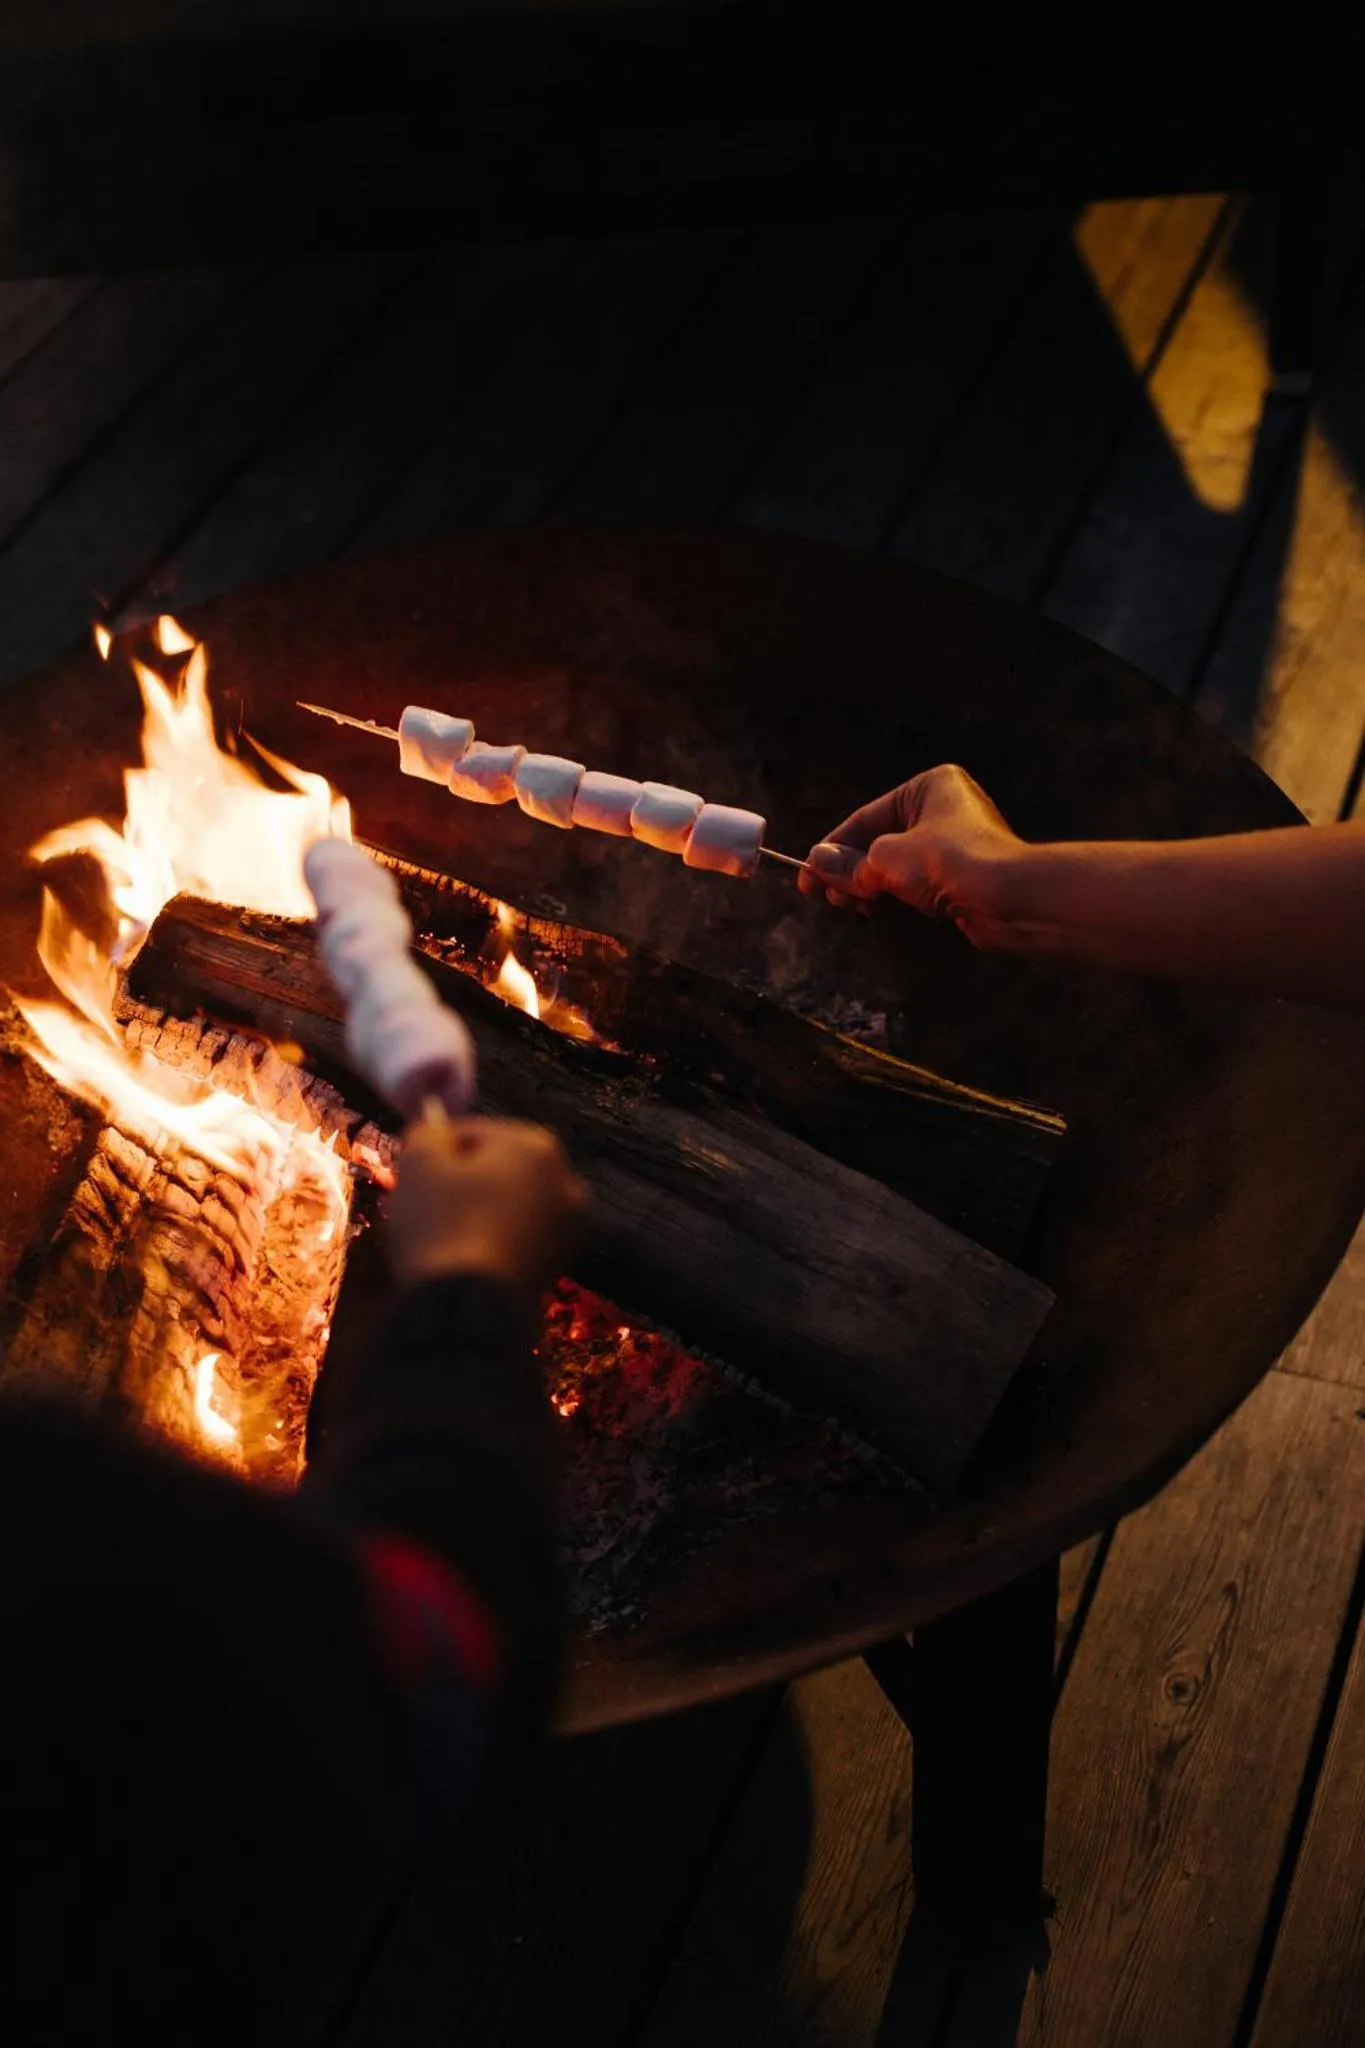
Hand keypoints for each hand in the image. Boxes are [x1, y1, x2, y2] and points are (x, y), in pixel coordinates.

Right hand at [387, 1114, 585, 1299]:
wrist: (466, 1310)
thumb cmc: (441, 1224)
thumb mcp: (418, 1163)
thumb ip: (426, 1133)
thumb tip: (434, 1133)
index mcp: (537, 1146)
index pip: (472, 1132)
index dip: (435, 1151)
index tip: (411, 1174)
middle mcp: (566, 1181)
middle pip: (495, 1169)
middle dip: (459, 1183)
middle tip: (421, 1205)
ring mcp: (568, 1228)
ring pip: (506, 1206)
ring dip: (476, 1213)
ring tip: (438, 1236)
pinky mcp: (558, 1266)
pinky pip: (515, 1239)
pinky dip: (491, 1243)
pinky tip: (462, 1260)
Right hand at [799, 764, 1025, 947]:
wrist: (1009, 898)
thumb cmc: (949, 861)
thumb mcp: (886, 859)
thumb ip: (850, 863)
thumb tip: (816, 864)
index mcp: (928, 787)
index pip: (867, 816)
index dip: (833, 847)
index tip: (807, 872)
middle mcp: (943, 808)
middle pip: (879, 840)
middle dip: (849, 868)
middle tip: (822, 893)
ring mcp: (954, 844)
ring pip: (895, 864)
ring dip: (867, 885)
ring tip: (846, 904)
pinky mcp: (961, 876)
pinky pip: (915, 882)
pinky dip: (891, 894)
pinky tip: (873, 909)